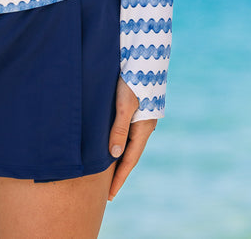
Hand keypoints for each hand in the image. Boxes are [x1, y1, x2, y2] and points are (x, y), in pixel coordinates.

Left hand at [107, 77, 156, 200]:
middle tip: (107, 190)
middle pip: (130, 154)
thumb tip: (114, 154)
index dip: (119, 178)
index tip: (110, 195)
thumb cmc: (132, 79)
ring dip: (118, 157)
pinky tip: (111, 145)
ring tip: (106, 171)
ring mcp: (141, 118)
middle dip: (118, 171)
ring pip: (128, 143)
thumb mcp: (124, 104)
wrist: (142, 55)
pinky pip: (127, 132)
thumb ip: (118, 129)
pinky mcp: (136, 109)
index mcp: (144, 128)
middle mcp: (144, 126)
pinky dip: (119, 143)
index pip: (130, 160)